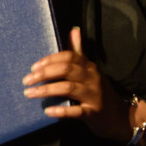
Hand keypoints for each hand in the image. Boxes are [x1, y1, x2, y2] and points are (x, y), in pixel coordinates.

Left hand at [23, 27, 130, 141]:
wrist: (118, 116)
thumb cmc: (97, 91)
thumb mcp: (90, 71)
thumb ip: (79, 51)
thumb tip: (73, 29)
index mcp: (89, 67)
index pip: (69, 57)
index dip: (50, 60)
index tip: (33, 67)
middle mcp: (92, 78)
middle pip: (67, 69)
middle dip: (44, 73)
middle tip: (26, 80)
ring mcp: (94, 95)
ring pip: (68, 88)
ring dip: (46, 89)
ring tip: (30, 93)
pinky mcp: (94, 113)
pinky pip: (76, 111)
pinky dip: (61, 111)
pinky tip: (47, 111)